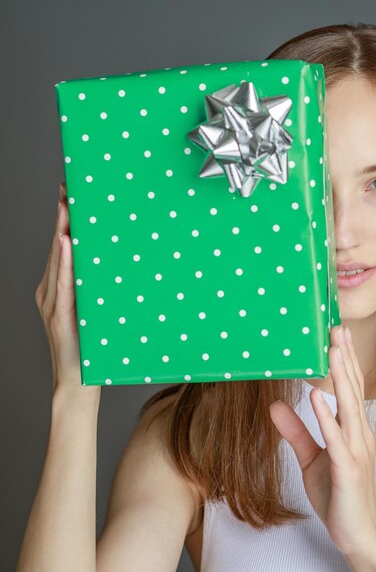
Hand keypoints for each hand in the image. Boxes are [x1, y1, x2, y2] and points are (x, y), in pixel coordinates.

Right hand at [34, 181, 99, 400]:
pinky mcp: (58, 315)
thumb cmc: (93, 348)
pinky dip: (64, 263)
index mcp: (61, 287)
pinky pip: (62, 285)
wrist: (79, 383)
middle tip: (70, 188)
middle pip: (58, 247)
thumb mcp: (101, 310)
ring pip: (58, 261)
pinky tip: (67, 242)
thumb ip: (104, 287)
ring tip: (68, 205)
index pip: (64, 247)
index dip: (67, 219)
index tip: (73, 192)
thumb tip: (129, 262)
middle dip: (63, 216)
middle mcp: (51, 291)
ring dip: (62, 231)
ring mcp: (52, 303)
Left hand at [269, 325, 375, 557]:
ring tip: (332, 350)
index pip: (350, 387)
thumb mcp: (312, 458)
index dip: (345, 360)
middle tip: (337, 327)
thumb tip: (275, 405)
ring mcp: (356, 451)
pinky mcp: (347, 469)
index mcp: (353, 429)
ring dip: (341, 377)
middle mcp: (359, 434)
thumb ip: (296, 431)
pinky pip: (336, 439)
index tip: (338, 334)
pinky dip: (327, 416)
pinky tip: (318, 396)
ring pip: (348, 406)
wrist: (359, 535)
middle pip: (352, 388)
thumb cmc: (339, 494)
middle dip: (345, 357)